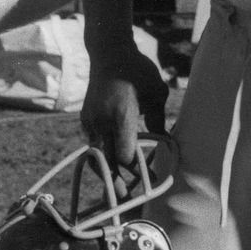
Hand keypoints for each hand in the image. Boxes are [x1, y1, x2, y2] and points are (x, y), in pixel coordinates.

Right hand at [81, 39, 168, 186]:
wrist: (108, 52)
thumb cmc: (138, 70)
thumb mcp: (156, 93)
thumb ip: (159, 121)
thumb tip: (165, 143)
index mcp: (121, 115)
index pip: (124, 155)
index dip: (136, 171)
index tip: (150, 178)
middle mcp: (101, 121)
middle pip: (106, 161)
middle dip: (115, 181)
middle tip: (125, 198)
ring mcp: (90, 120)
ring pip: (96, 155)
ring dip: (106, 170)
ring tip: (116, 185)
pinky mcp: (85, 118)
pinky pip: (93, 143)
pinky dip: (101, 155)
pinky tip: (112, 161)